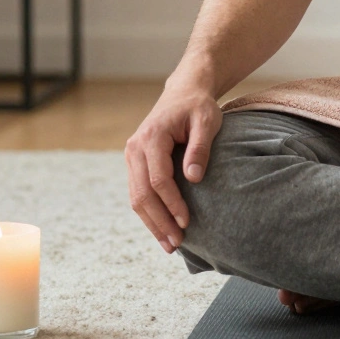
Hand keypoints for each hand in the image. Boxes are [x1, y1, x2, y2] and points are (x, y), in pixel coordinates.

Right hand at [124, 82, 222, 252]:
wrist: (183, 93)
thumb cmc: (198, 106)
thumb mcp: (207, 120)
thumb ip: (200, 147)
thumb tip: (193, 178)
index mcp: (151, 137)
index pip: (158, 178)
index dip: (172, 203)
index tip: (187, 221)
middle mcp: (135, 148)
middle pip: (141, 194)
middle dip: (159, 221)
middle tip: (176, 245)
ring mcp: (132, 156)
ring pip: (136, 197)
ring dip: (152, 223)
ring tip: (169, 246)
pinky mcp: (136, 163)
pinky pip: (138, 193)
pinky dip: (149, 213)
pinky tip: (162, 229)